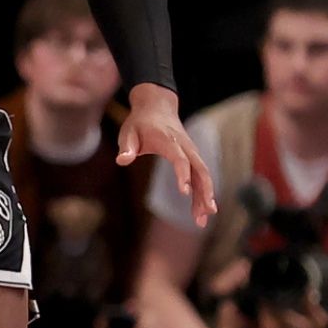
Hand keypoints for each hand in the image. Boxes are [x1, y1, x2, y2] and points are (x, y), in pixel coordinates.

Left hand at [117, 85, 215, 226]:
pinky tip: (203, 209)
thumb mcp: (128, 132)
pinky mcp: (194, 158)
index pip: (180, 159)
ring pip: (204, 176)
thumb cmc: (139, 122)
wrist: (157, 106)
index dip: (183, 174)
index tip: (184, 192)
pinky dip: (204, 192)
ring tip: (203, 220)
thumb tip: (122, 160)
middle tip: (205, 214)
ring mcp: (192, 152)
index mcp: (169, 141)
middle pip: (200, 170)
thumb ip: (126, 147)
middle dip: (204, 192)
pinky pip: (202, 176)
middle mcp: (186, 147)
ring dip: (206, 197)